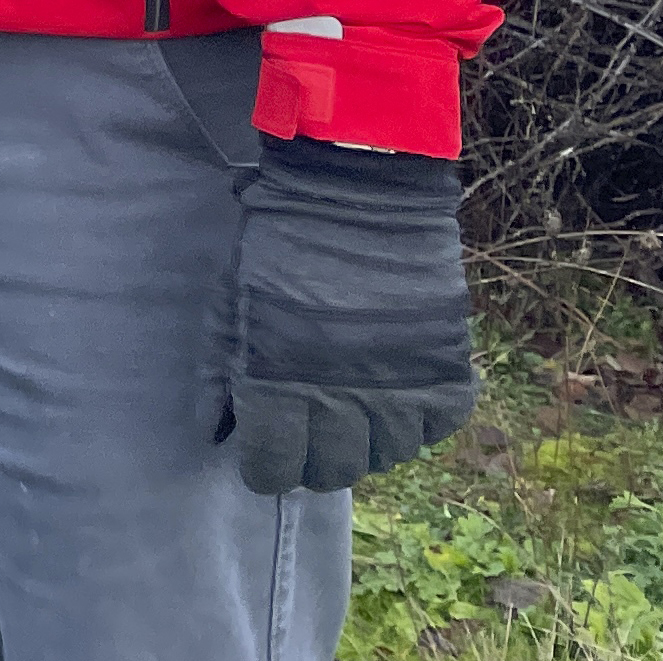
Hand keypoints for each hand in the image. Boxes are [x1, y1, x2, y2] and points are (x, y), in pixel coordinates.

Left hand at [228, 135, 478, 494]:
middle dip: (313, 461)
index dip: (265, 468)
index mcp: (282, 381)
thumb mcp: (232, 300)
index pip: (275, 466)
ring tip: (350, 414)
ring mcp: (402, 388)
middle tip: (307, 436)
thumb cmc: (279, 240)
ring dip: (365, 442)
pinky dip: (415, 421)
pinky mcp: (446, 369)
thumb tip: (216, 433)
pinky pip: (435, 428)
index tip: (264, 455)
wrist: (360, 190)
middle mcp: (345, 398)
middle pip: (332, 471)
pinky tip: (395, 397)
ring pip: (386, 455)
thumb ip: (222, 370)